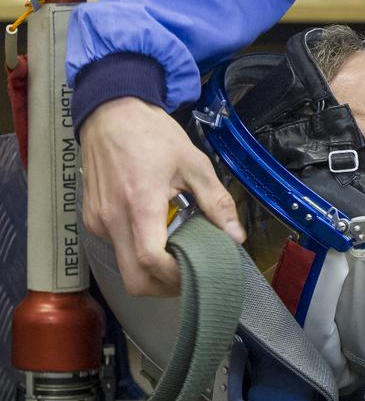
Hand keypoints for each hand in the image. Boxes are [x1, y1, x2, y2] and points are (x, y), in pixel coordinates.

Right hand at [80, 97, 244, 295]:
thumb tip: (235, 235)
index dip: (175, 275)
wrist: (112, 114)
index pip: (150, 260)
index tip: (197, 270)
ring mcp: (98, 221)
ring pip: (123, 265)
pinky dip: (137, 250)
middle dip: (163, 286)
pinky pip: (116, 246)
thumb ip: (216, 201)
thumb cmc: (153, 134)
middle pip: (133, 278)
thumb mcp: (194, 163)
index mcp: (140, 203)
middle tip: (190, 275)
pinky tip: (158, 232)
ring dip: (151, 270)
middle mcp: (113, 218)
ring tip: (178, 250)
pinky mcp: (93, 219)